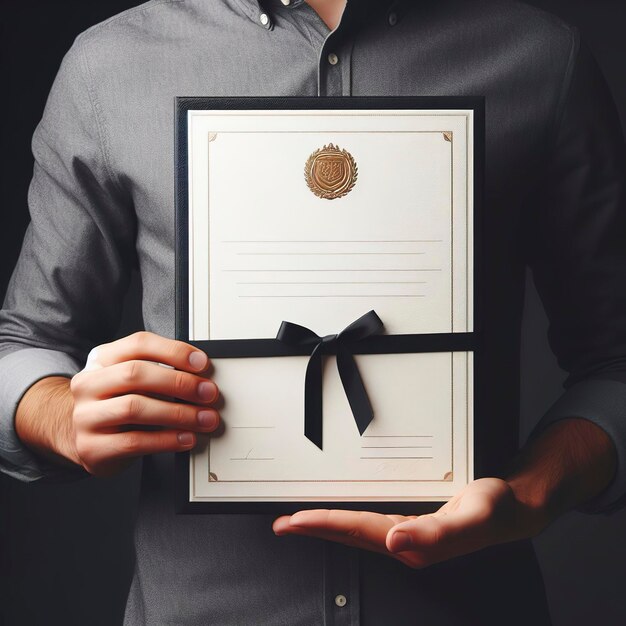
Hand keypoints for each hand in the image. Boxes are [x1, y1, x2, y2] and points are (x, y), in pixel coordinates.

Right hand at [17, 332, 219, 476]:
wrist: (81, 436)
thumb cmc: (116, 402)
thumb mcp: (130, 380)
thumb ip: (159, 370)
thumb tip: (202, 375)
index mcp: (102, 359)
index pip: (139, 344)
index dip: (174, 351)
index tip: (202, 363)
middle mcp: (88, 384)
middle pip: (135, 373)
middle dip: (179, 382)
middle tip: (208, 393)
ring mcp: (85, 416)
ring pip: (134, 408)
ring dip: (178, 413)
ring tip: (204, 419)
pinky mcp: (91, 447)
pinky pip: (133, 442)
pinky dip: (166, 440)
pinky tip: (186, 438)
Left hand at [273, 477, 549, 568]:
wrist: (511, 508)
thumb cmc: (494, 511)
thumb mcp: (472, 517)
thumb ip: (435, 533)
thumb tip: (394, 541)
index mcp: (414, 543)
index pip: (358, 530)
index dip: (324, 524)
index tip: (294, 520)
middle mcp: (405, 541)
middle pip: (349, 533)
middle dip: (314, 528)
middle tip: (282, 523)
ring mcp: (406, 534)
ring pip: (355, 529)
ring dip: (326, 524)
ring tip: (300, 520)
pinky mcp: (410, 523)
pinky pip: (368, 521)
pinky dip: (346, 518)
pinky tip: (339, 515)